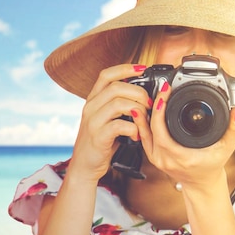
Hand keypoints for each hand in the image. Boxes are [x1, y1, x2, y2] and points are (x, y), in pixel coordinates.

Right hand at [68, 64, 150, 181]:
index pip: (106, 75)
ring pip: (118, 103)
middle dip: (138, 92)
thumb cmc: (101, 141)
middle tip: (150, 104)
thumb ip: (120, 105)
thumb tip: (143, 94)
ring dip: (138, 109)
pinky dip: (133, 128)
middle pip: (116, 87)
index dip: (125, 68)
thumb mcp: (107, 118)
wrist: (85, 166)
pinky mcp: (98, 137)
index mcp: (94, 100)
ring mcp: (93, 122)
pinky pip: (118, 125)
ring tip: (145, 119)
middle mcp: (90, 107)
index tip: (143, 68)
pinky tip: (136, 134)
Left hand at [131, 81, 234, 190]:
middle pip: (151, 129)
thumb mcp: (227, 148)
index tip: (166, 93)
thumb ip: (234, 129)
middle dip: (155, 106)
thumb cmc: (212, 166)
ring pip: (144, 134)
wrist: (202, 184)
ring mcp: (157, 159)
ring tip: (147, 97)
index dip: (160, 111)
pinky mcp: (154, 157)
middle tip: (162, 91)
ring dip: (144, 115)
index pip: (163, 132)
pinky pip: (144, 138)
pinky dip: (142, 124)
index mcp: (181, 157)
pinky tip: (142, 112)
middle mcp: (166, 159)